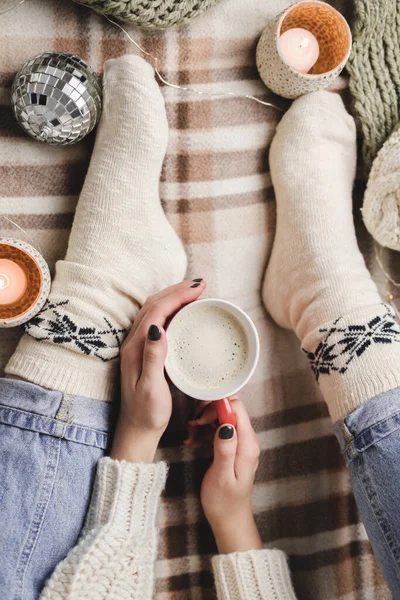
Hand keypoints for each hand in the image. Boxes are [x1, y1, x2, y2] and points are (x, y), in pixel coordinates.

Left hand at [111, 279, 205, 462]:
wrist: (136, 430)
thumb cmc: (147, 413)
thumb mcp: (151, 388)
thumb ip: (154, 358)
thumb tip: (158, 327)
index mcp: (136, 348)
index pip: (157, 311)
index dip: (177, 296)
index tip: (198, 289)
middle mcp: (133, 343)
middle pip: (154, 305)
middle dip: (176, 290)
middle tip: (200, 285)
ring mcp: (136, 346)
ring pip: (153, 310)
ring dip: (172, 296)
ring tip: (193, 292)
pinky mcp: (142, 351)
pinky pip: (155, 320)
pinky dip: (170, 308)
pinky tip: (182, 312)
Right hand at [199, 398, 261, 553]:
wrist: (229, 519)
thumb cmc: (224, 501)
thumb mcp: (221, 476)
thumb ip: (225, 449)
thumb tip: (227, 424)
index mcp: (247, 444)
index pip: (237, 408)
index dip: (217, 407)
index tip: (200, 418)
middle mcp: (247, 439)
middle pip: (229, 408)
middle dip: (208, 412)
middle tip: (193, 426)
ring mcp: (240, 442)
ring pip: (222, 417)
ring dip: (204, 421)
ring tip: (191, 435)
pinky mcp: (232, 446)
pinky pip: (219, 428)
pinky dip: (205, 430)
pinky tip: (195, 440)